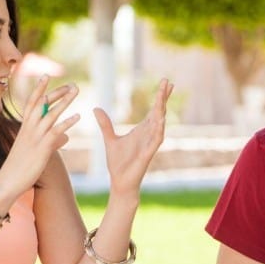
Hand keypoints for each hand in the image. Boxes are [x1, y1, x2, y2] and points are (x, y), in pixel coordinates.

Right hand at [0, 75, 79, 195]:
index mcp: (24, 128)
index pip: (31, 103)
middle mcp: (28, 129)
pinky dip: (67, 123)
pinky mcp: (42, 148)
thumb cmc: (20, 168)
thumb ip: (52, 141)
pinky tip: (78, 116)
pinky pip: (56, 131)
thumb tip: (66, 137)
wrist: (7, 182)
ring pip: (51, 114)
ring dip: (64, 101)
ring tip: (75, 90)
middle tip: (72, 84)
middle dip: (57, 92)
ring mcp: (35, 137)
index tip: (46, 76)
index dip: (39, 89)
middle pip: (43, 104)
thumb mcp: (35, 150)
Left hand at [94, 79, 173, 194]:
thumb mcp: (109, 139)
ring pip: (159, 123)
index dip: (159, 97)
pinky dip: (159, 129)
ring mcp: (150, 144)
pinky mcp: (148, 154)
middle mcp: (149, 134)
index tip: (165, 83)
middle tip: (169, 82)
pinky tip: (160, 119)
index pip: (153, 110)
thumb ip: (105, 124)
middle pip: (159, 112)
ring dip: (161, 110)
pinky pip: (156, 139)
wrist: (119, 181)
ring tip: (163, 96)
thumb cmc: (118, 163)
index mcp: (142, 130)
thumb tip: (96, 108)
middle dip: (163, 98)